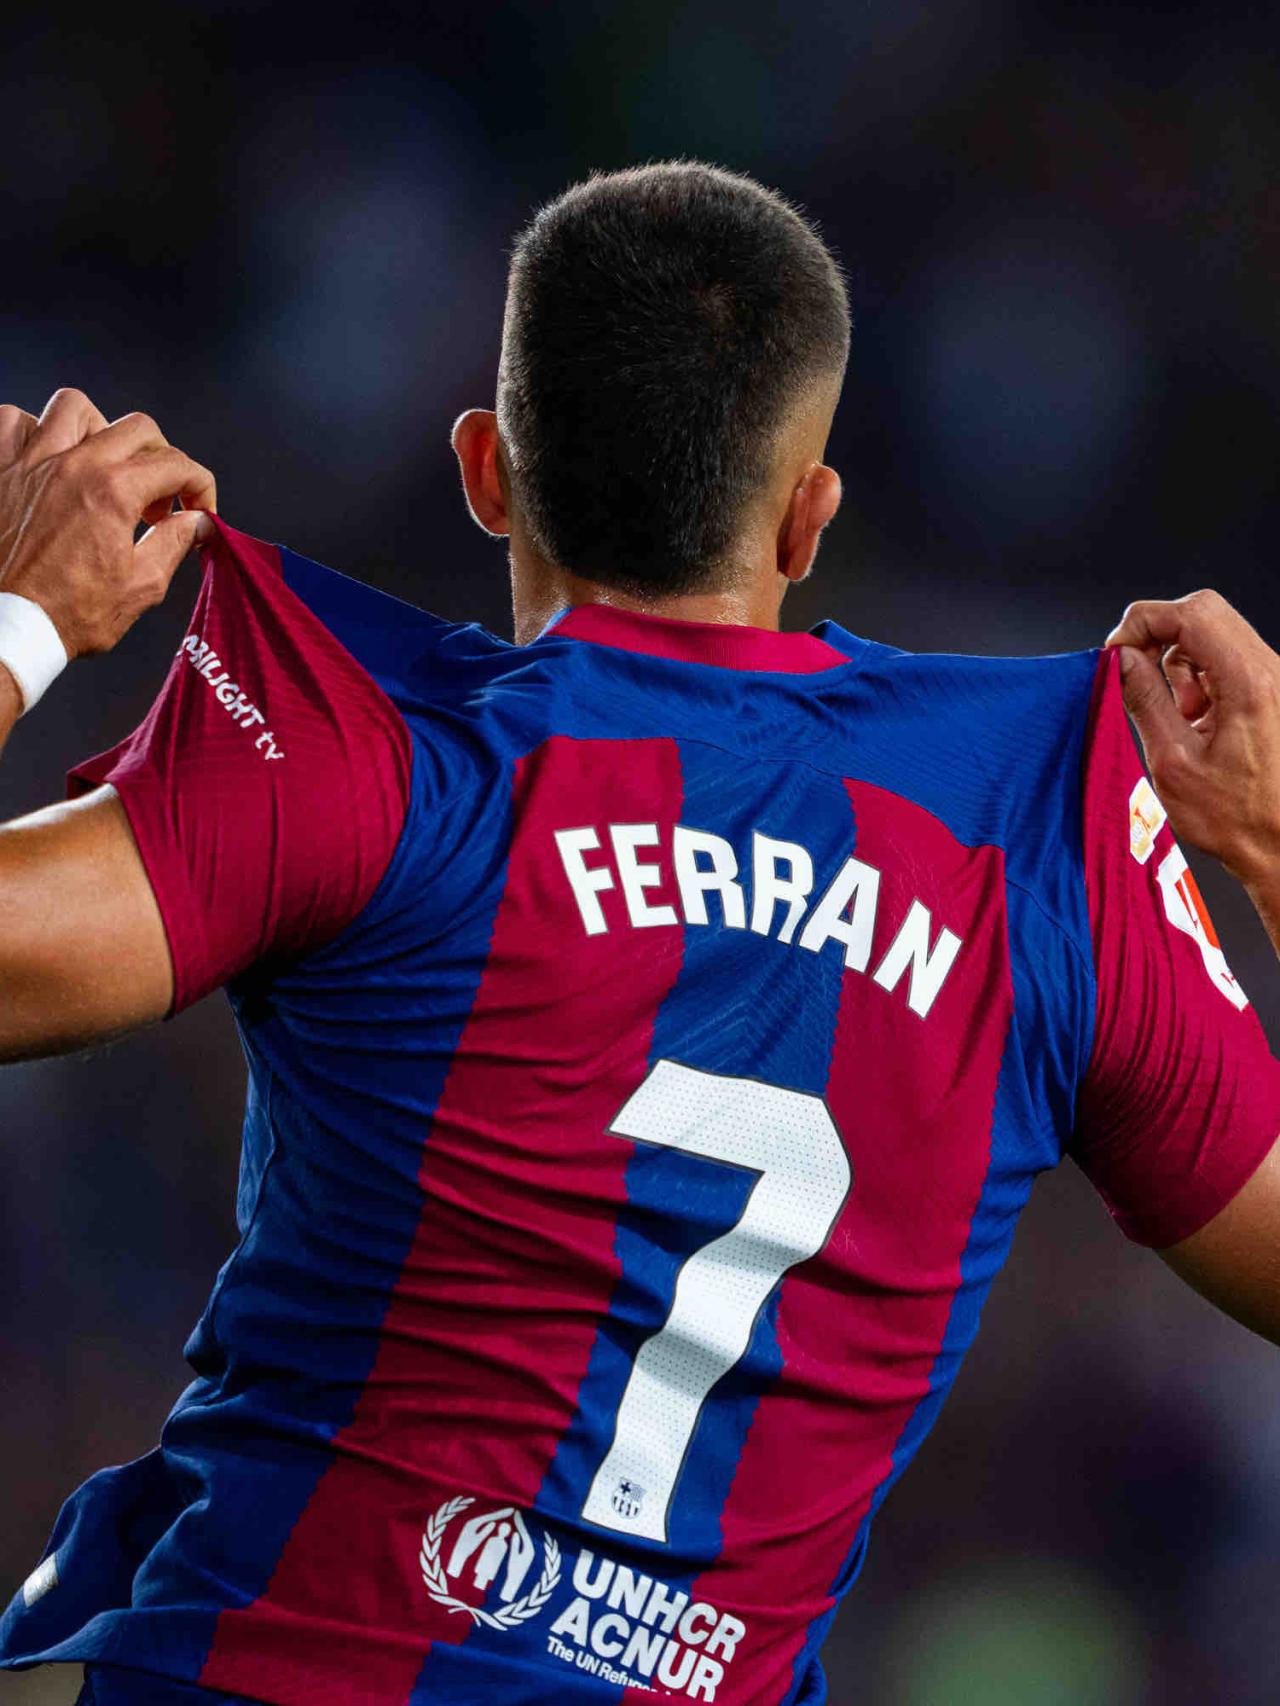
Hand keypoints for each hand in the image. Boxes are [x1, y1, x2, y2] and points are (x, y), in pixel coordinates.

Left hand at [0, 388, 216, 658]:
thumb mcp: (139, 587)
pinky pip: (13, 420)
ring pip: (75, 408)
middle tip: (156, 495)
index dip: (199, 486)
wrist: (6, 627)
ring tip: (102, 464)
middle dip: (161, 457)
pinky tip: (47, 459)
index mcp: (113, 492)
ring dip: (99, 431)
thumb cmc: (67, 615)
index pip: (176, 464)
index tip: (197, 509)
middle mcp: (73, 464)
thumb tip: (197, 521)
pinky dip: (34, 431)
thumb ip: (173, 543)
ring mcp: (30, 461)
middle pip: (136, 428)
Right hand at [1106, 589, 1279, 883]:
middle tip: (1135, 675)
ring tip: (1180, 716)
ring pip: (1213, 634)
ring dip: (1180, 663)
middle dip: (1159, 636)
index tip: (1116, 654)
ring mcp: (1274, 678)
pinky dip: (1200, 678)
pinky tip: (1197, 720)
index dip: (1143, 623)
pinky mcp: (1271, 690)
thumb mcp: (1173, 762)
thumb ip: (1144, 701)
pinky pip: (1226, 659)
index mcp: (1249, 683)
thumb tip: (1121, 659)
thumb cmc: (1236, 818)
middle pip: (1204, 612)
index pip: (1191, 614)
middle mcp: (1270, 670)